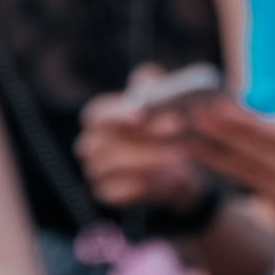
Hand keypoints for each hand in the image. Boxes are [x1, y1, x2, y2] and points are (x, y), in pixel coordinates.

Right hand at [76, 83, 216, 213]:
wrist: (181, 171)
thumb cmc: (169, 130)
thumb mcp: (168, 103)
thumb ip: (158, 87)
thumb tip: (152, 78)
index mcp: (101, 118)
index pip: (97, 114)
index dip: (117, 113)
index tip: (142, 113)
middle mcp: (91, 146)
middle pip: (105, 141)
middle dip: (144, 135)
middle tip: (178, 127)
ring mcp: (96, 173)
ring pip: (114, 167)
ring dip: (152, 159)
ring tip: (184, 154)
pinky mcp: (107, 195)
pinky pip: (121, 192)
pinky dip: (148, 184)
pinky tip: (173, 177)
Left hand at [183, 94, 274, 222]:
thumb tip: (251, 114)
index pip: (266, 135)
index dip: (235, 121)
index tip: (209, 107)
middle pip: (249, 156)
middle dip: (217, 136)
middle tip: (188, 118)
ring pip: (244, 174)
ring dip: (213, 156)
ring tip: (187, 138)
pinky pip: (249, 185)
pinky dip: (226, 170)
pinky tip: (205, 157)